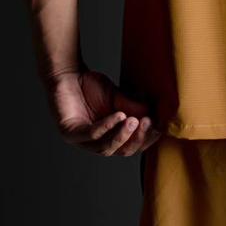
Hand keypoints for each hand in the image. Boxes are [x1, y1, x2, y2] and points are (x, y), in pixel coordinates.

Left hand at [45, 68, 161, 156]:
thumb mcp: (117, 97)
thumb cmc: (90, 86)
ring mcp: (81, 141)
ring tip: (133, 120)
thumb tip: (153, 115)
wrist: (67, 74)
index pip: (130, 146)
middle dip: (135, 139)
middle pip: (120, 151)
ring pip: (105, 148)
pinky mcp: (68, 133)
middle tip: (147, 123)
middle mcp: (95, 143)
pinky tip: (118, 115)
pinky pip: (90, 135)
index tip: (158, 126)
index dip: (145, 139)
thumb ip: (132, 107)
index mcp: (109, 137)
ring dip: (121, 135)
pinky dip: (106, 126)